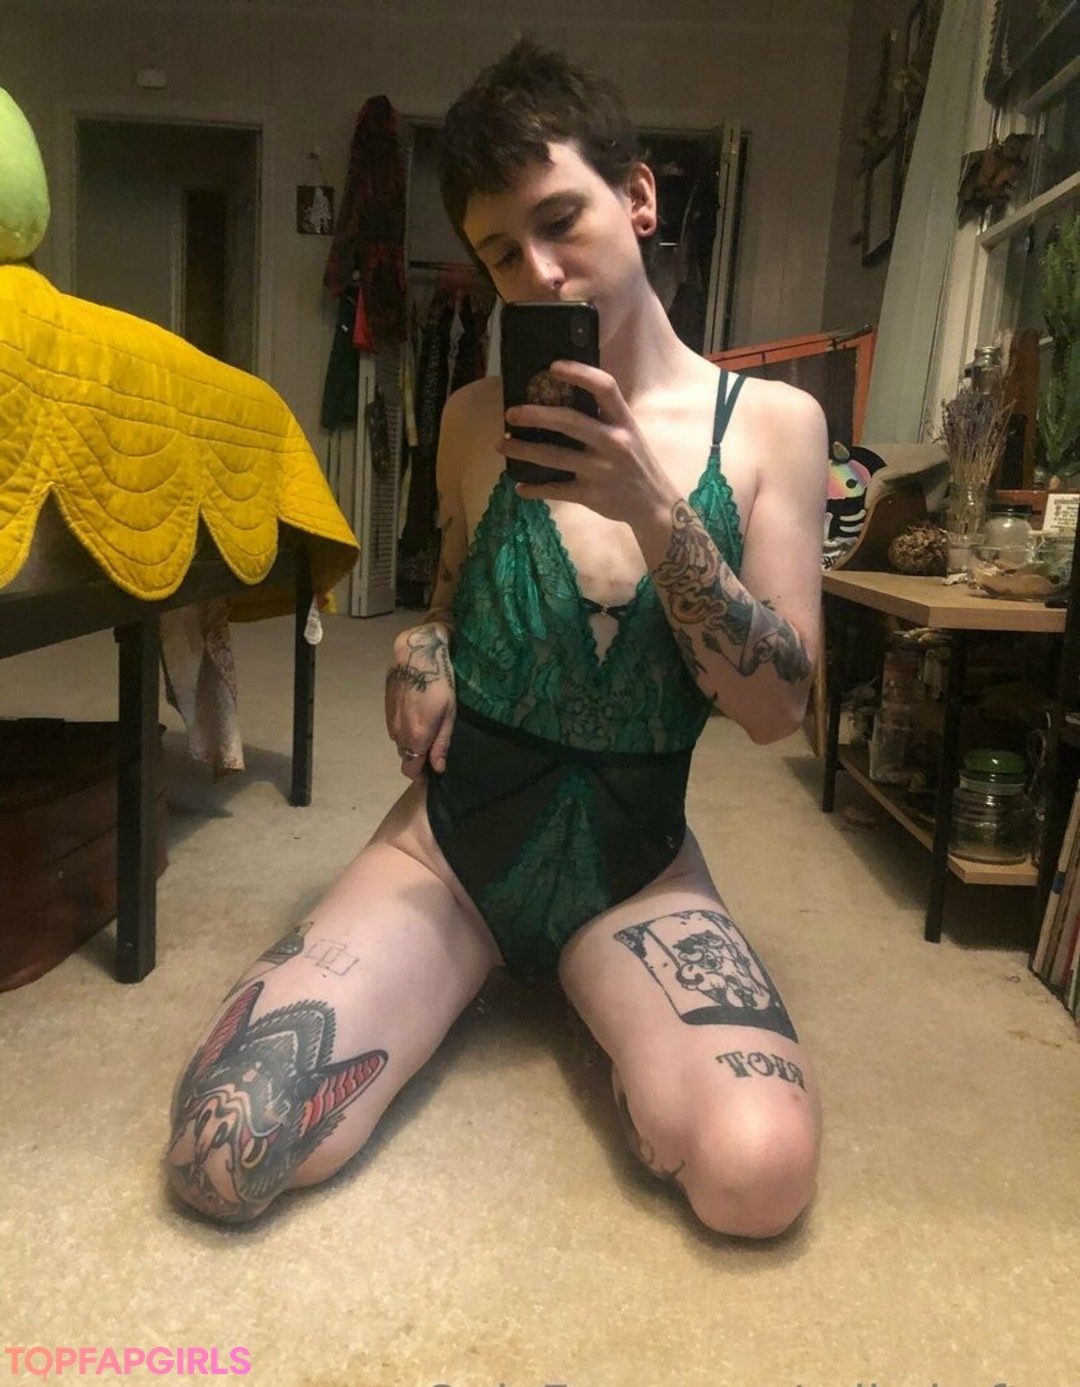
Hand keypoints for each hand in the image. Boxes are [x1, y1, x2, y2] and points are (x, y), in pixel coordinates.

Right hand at [384, 622, 455, 779]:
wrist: (415, 655)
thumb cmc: (440, 684)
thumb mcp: (449, 715)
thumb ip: (441, 743)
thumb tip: (437, 768)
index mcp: (415, 738)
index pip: (410, 769)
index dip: (419, 775)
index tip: (429, 773)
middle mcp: (399, 733)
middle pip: (405, 755)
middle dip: (416, 756)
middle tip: (432, 747)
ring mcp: (390, 719)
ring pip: (399, 740)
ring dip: (410, 740)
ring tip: (425, 728)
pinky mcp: (387, 707)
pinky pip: (394, 726)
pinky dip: (404, 727)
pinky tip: (415, 714)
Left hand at [496, 360, 678, 525]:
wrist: (653, 504)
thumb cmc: (635, 463)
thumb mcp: (629, 433)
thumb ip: (602, 417)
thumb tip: (559, 398)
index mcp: (624, 421)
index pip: (605, 388)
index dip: (579, 373)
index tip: (552, 367)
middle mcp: (613, 442)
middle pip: (569, 421)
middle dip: (535, 415)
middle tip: (511, 413)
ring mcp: (601, 470)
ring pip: (554, 456)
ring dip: (523, 451)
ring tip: (500, 445)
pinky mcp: (591, 495)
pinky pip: (556, 490)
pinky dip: (535, 490)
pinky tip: (520, 487)